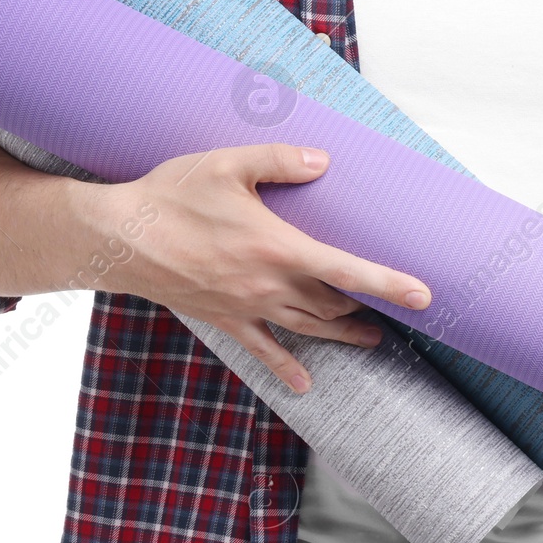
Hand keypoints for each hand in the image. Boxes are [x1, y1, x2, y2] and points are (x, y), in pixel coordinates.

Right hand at [83, 143, 432, 394]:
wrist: (118, 238)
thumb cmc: (173, 194)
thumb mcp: (228, 164)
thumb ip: (280, 159)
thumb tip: (323, 161)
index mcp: (277, 247)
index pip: (346, 270)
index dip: (388, 283)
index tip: (424, 296)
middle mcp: (267, 284)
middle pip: (333, 305)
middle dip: (370, 308)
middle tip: (402, 310)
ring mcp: (245, 307)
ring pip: (308, 328)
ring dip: (344, 335)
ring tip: (374, 339)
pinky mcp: (223, 318)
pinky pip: (262, 350)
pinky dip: (287, 367)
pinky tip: (305, 382)